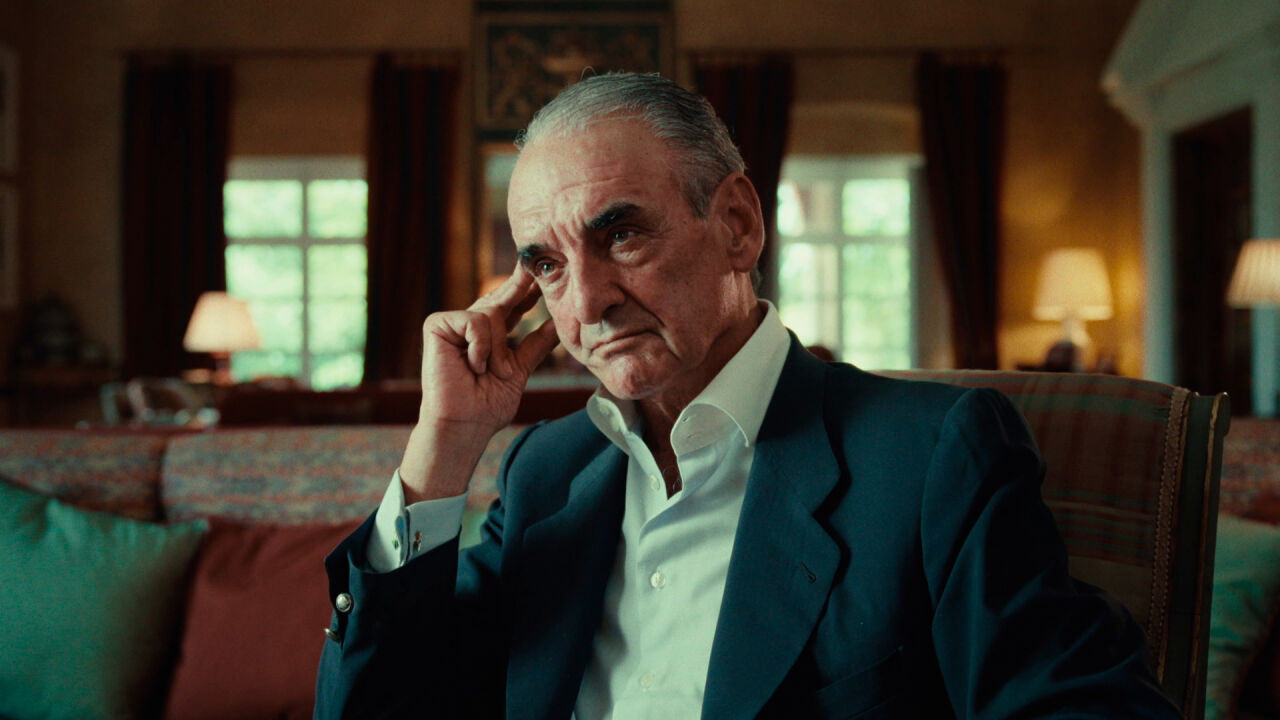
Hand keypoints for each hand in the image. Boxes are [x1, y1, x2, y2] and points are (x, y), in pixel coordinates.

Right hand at [399, 270, 559, 501]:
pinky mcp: (437, 325)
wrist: (464, 425)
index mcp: (490, 336)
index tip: (544, 275)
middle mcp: (470, 326)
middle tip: (531, 264)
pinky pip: (475, 320)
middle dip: (519, 285)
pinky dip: (480, 345)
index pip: (512, 307)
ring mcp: (453, 324)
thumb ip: (537, 344)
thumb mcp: (520, 370)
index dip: (527, 291)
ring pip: (491, 314)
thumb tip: (558, 323)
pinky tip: (472, 365)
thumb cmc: (487, 405)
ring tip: (491, 371)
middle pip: (500, 299)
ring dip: (498, 348)